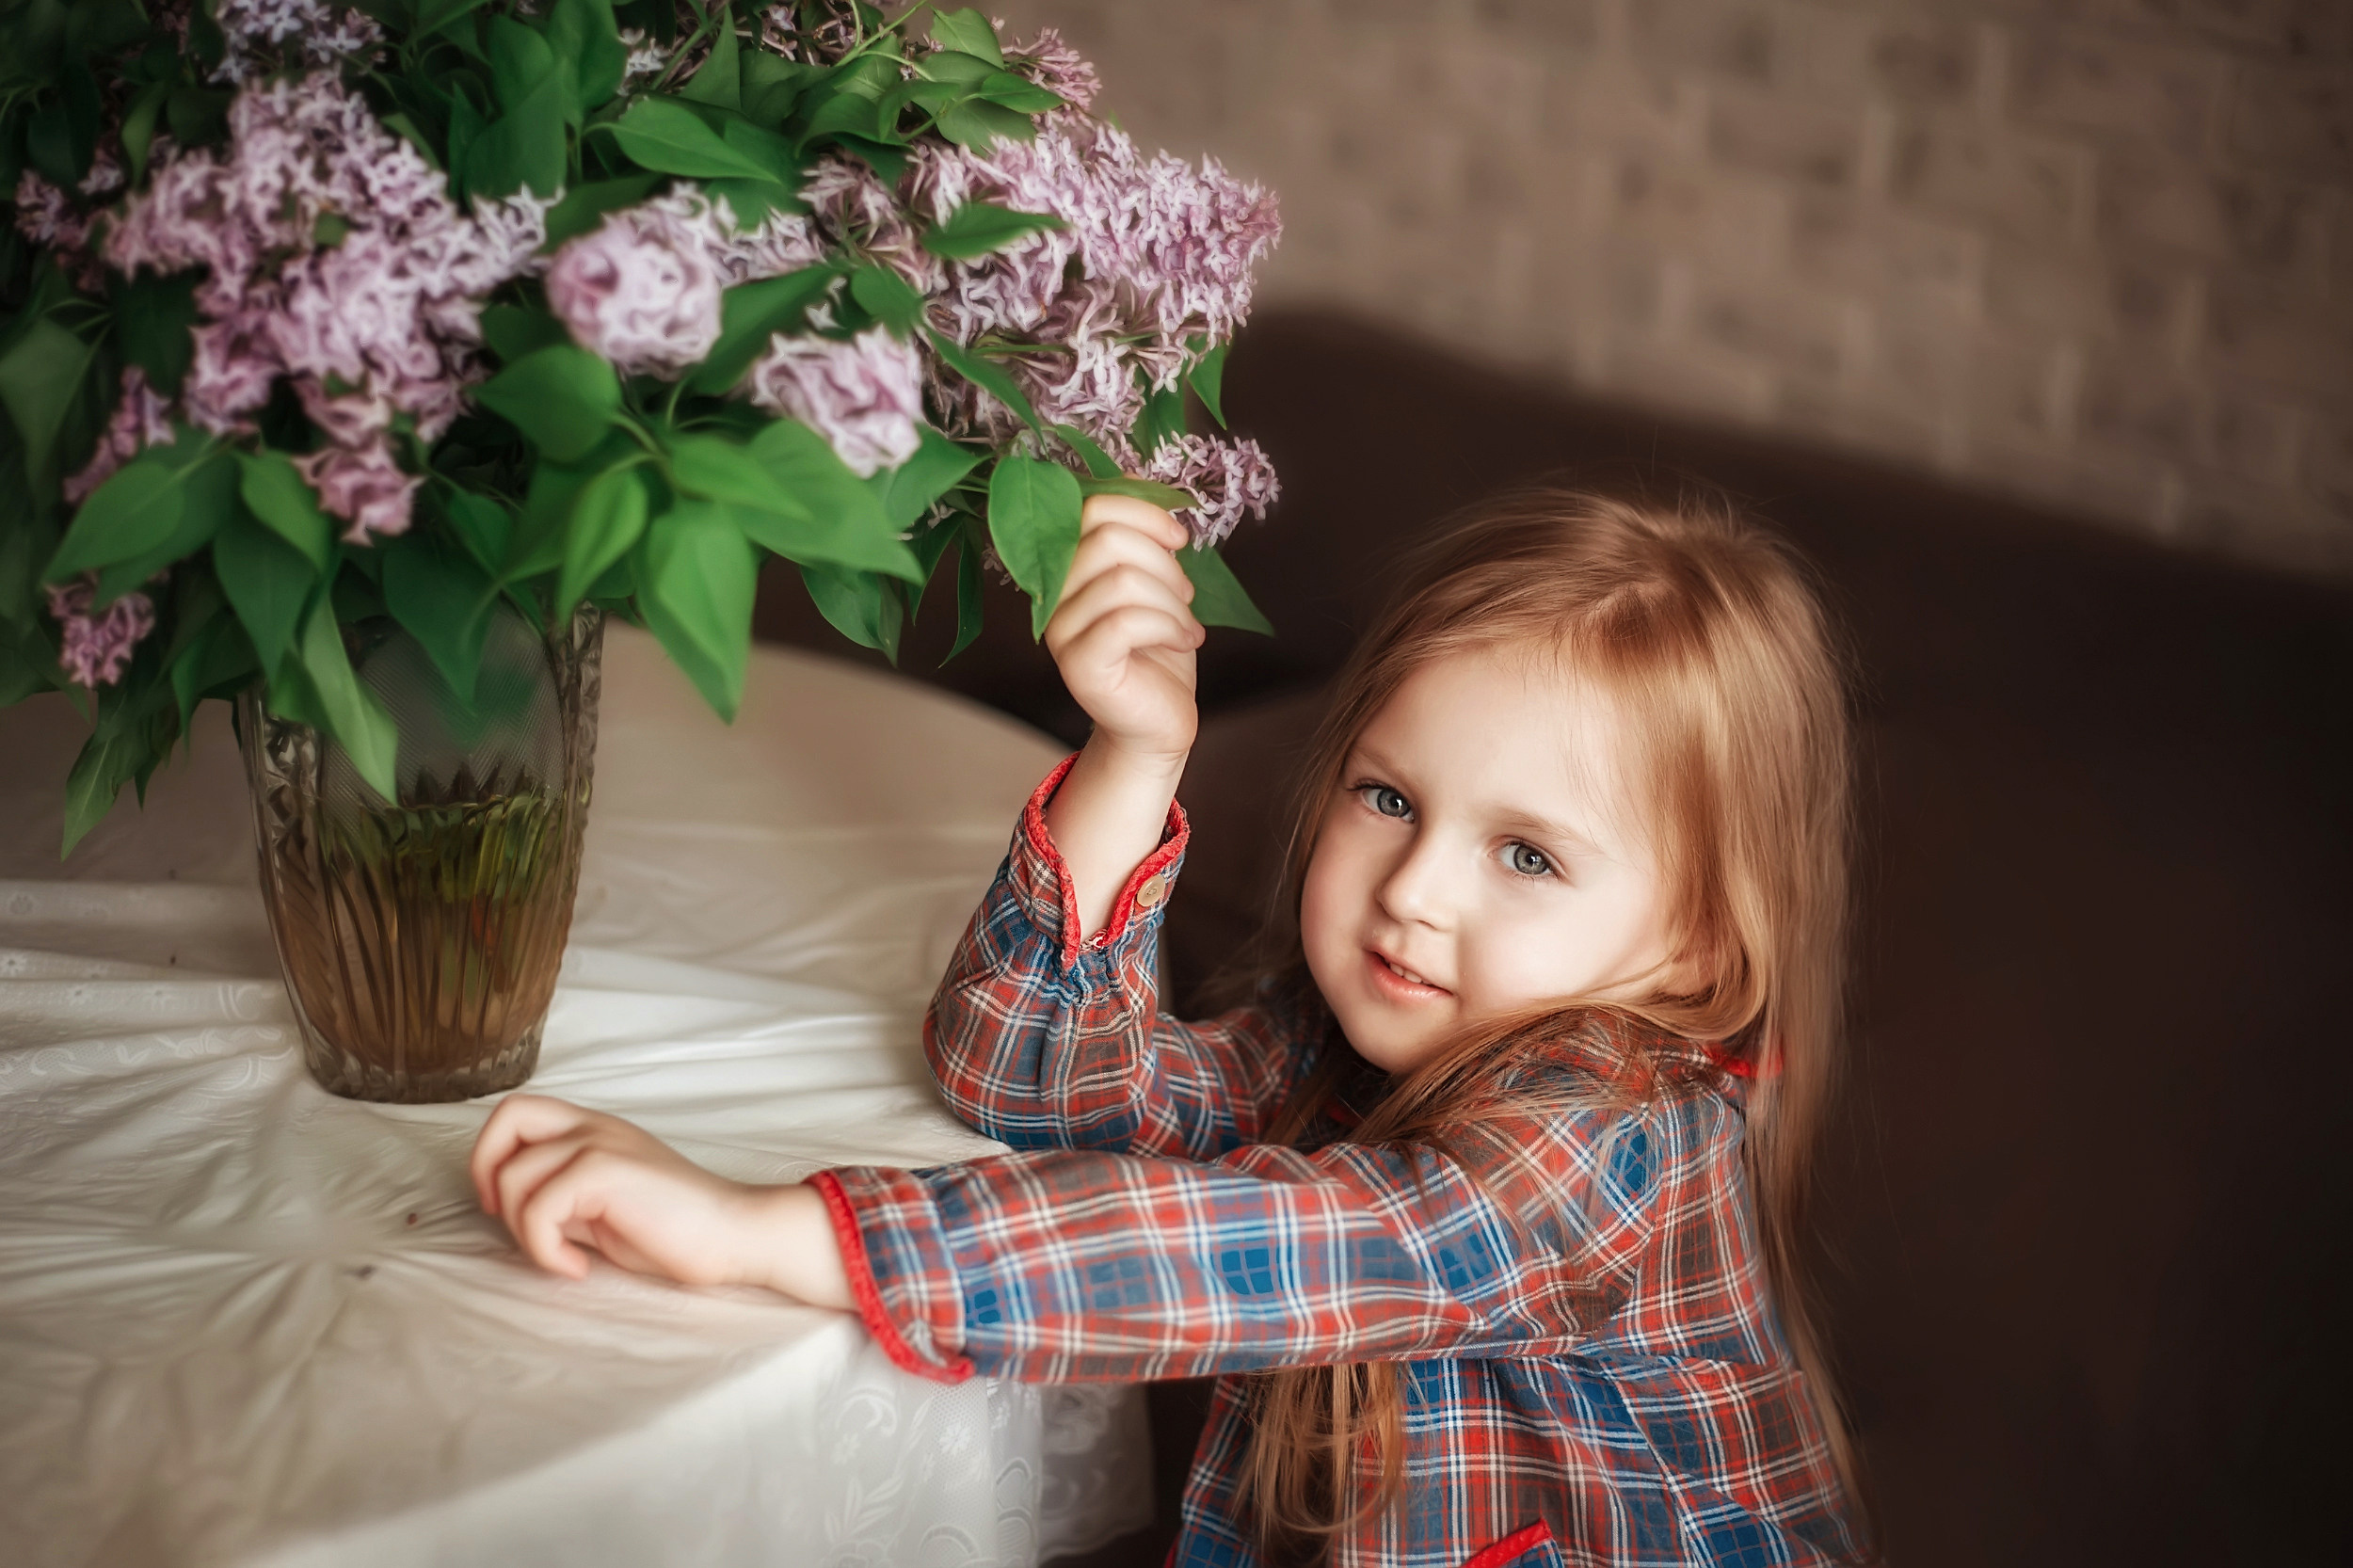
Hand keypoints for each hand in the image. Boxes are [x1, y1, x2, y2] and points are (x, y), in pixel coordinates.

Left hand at [469, 1094, 849, 1308]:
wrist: (734, 1234)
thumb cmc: (677, 1231)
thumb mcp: (604, 1209)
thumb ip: (563, 1199)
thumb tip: (513, 1212)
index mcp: (594, 1130)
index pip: (519, 1114)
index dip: (493, 1157)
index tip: (506, 1208)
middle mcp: (593, 1126)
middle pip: (508, 1116)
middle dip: (486, 1172)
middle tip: (513, 1221)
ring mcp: (600, 1143)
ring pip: (513, 1177)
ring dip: (524, 1231)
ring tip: (564, 1258)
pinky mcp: (605, 1171)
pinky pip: (538, 1209)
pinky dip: (544, 1250)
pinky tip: (577, 1268)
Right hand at [1044, 494, 1201, 767]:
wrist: (1159, 719)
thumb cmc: (1156, 648)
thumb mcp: (1153, 579)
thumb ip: (1137, 533)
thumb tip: (1135, 478)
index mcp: (1064, 566)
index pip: (1090, 508)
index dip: (1144, 512)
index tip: (1179, 539)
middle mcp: (1050, 596)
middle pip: (1106, 539)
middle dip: (1162, 561)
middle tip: (1184, 593)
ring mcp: (1060, 632)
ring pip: (1122, 581)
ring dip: (1172, 601)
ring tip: (1185, 624)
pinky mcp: (1080, 666)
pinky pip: (1126, 623)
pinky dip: (1170, 626)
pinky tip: (1186, 641)